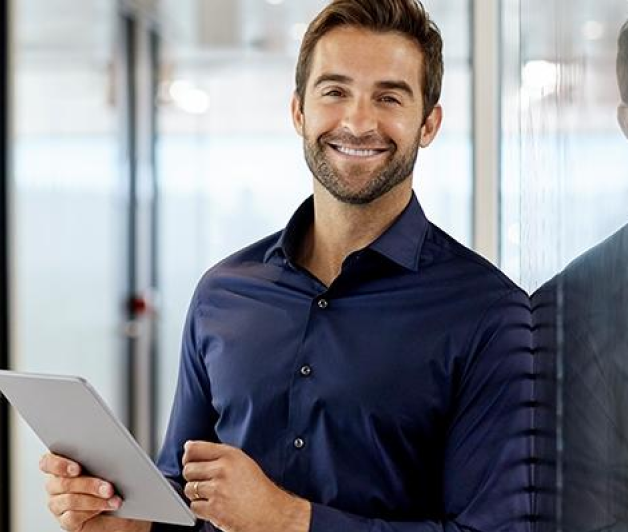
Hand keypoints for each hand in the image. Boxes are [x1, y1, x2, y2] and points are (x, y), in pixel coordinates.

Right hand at [39, 452, 137, 531]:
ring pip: (69, 500)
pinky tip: (104, 508)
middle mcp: (55, 485)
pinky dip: (92, 511)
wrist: (117, 507)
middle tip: (109, 488)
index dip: (59, 465)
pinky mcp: (65, 521)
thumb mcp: (104, 467)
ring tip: (113, 499)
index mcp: (61, 467)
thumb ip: (98, 460)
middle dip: (89, 485)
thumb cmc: (109, 483)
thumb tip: (108, 453)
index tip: (77, 469)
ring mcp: (58, 504)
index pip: (47, 462)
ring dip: (95, 500)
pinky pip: (72, 517)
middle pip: (63, 483)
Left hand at [182, 441, 310, 531]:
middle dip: (192, 477)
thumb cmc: (259, 489)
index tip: (190, 461)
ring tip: (211, 495)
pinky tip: (214, 506)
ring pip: (189, 488)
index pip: (194, 449)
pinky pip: (194, 506)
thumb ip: (219, 454)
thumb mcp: (243, 462)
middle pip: (188, 469)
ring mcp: (217, 489)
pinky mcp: (215, 509)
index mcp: (230, 455)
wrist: (272, 513)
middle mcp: (222, 469)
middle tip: (204, 482)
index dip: (188, 456)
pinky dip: (201, 509)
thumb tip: (189, 447)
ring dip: (196, 494)